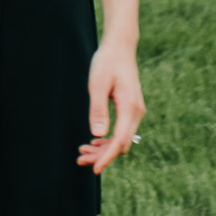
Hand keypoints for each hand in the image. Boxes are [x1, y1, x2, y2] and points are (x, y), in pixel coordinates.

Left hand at [78, 40, 142, 171]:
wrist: (120, 47)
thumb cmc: (107, 62)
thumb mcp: (98, 84)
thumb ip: (98, 109)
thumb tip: (98, 135)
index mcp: (129, 107)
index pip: (120, 140)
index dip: (107, 156)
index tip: (94, 169)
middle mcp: (135, 112)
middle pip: (121, 144)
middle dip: (102, 155)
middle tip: (80, 160)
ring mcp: (134, 111)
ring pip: (121, 139)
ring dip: (104, 149)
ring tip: (82, 152)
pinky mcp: (129, 109)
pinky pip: (121, 130)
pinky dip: (108, 139)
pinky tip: (93, 141)